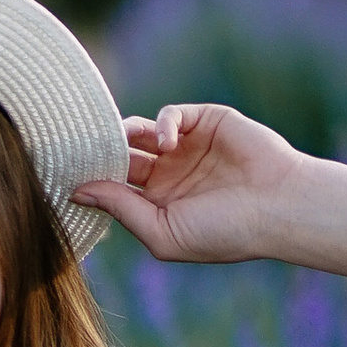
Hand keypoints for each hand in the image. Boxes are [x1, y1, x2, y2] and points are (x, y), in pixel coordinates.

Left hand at [75, 100, 312, 268]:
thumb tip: (77, 192)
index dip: (93, 179)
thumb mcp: (162, 231)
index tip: (68, 174)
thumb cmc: (224, 231)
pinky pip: (170, 115)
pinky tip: (168, 143)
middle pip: (121, 155)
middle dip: (103, 152)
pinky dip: (162, 123)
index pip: (113, 186)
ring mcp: (187, 147)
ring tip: (124, 144)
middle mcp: (169, 175)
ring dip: (125, 134)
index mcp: (157, 205)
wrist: (278, 206)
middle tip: (85, 149)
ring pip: (139, 131)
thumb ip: (120, 208)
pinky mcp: (206, 122)